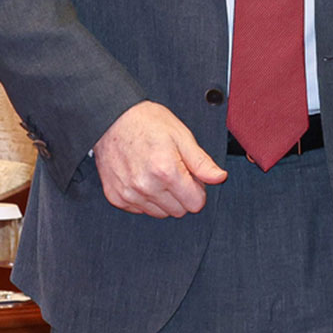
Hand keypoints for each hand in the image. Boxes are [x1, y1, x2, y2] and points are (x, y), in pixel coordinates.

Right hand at [93, 100, 226, 217]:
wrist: (112, 119)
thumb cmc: (148, 123)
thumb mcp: (182, 136)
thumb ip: (202, 162)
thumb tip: (220, 178)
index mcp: (166, 171)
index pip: (195, 203)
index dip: (199, 190)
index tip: (193, 177)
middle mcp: (146, 186)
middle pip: (178, 211)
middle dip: (183, 195)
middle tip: (176, 172)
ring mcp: (129, 194)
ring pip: (160, 213)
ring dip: (165, 198)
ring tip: (159, 173)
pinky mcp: (116, 197)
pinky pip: (141, 210)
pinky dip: (147, 198)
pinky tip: (144, 177)